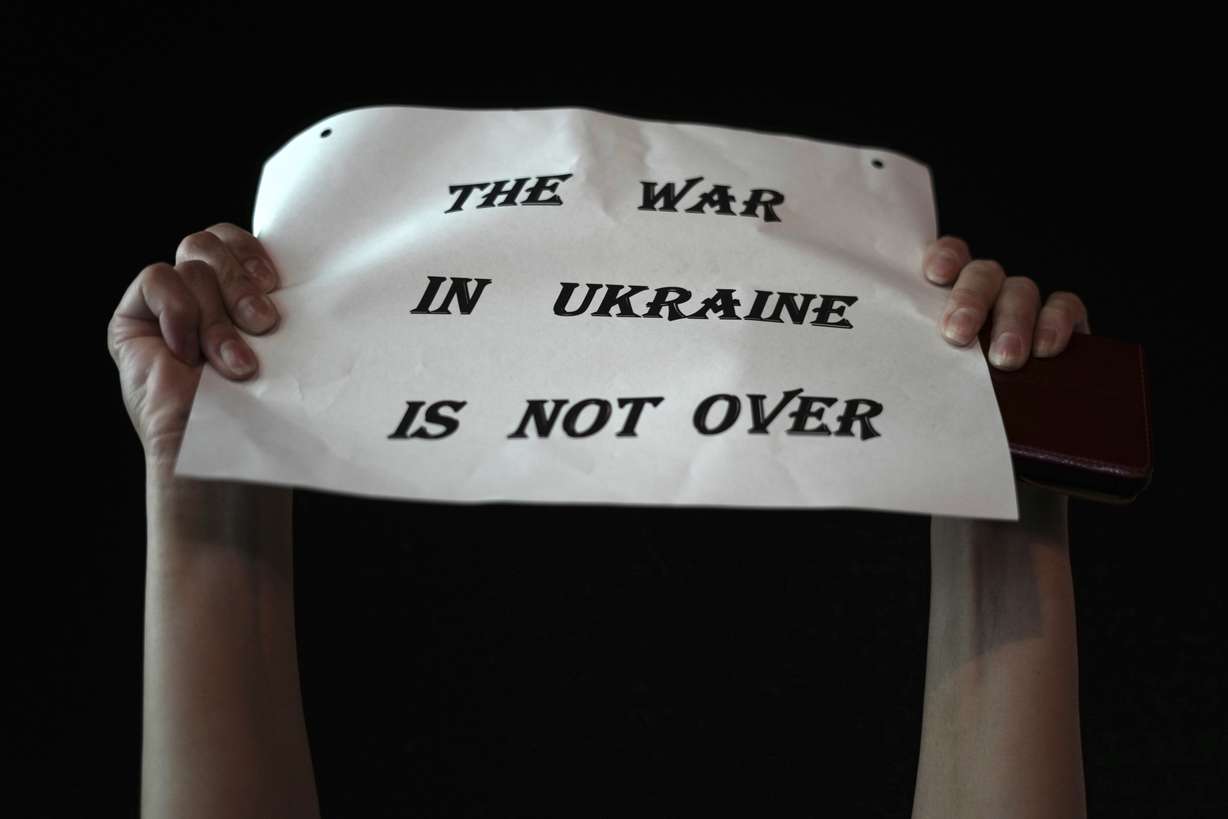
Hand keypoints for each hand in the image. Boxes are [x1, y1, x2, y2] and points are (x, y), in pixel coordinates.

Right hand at [108, 223, 281, 464]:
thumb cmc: (264, 408)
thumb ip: (272, 302)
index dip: (251, 250)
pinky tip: (188, 352)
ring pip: (192, 265)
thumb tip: (300, 271)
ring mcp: (164, 308)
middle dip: (240, 282)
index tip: (278, 283)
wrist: (226, 450)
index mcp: (233, 295)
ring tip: (236, 365)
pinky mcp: (133, 321)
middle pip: (210, 243)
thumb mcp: (279, 345)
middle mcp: (198, 296)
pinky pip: (157, 279)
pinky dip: (180, 311)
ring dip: (219, 319)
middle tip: (264, 324)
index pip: (233, 240)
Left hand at [922, 235, 1089, 518]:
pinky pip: (1065, 306)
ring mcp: (1025, 309)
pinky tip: (1047, 347)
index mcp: (947, 301)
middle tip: (957, 336)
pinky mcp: (1063, 327)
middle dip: (970, 301)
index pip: (948, 259)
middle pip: (982, 276)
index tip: (934, 275)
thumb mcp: (931, 394)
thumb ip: (917, 376)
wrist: (999, 457)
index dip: (944, 256)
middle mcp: (987, 297)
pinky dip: (1057, 321)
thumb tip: (875, 386)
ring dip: (1012, 321)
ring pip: (1020, 291)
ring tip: (1004, 360)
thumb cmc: (953, 417)